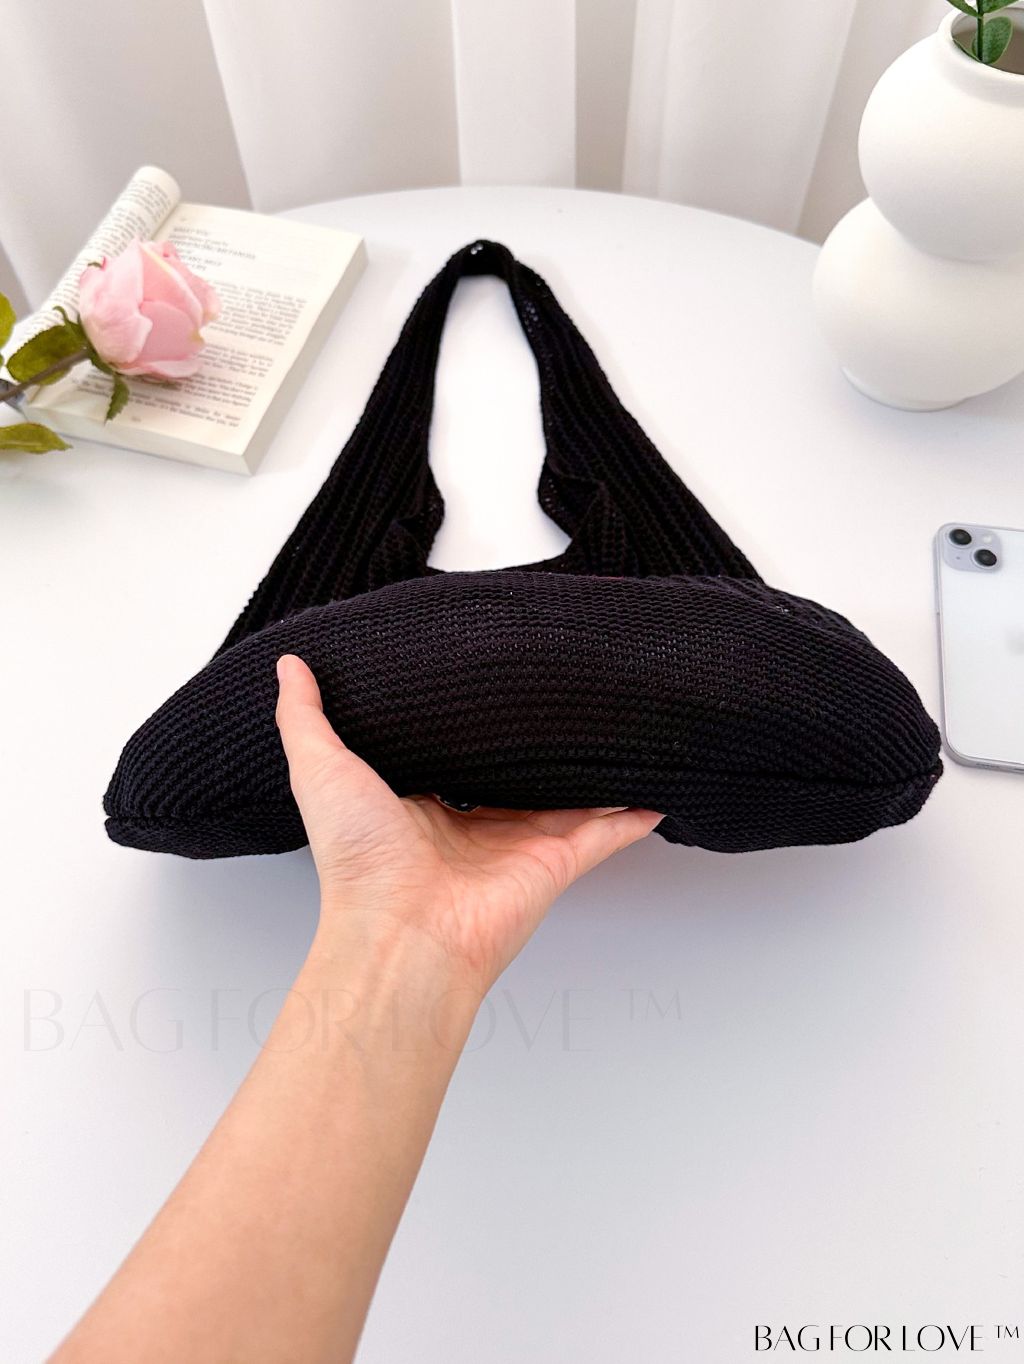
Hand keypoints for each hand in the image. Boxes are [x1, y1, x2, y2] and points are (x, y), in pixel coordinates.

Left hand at [275, 654, 662, 992]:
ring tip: (620, 729)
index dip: (471, 723)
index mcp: (423, 807)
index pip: (456, 756)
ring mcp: (519, 846)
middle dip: (539, 743)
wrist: (399, 932)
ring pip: (568, 799)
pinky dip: (633, 814)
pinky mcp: (555, 864)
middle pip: (518, 776)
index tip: (489, 683)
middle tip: (564, 694)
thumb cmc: (357, 860)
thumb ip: (304, 716)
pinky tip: (656, 789)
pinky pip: (605, 832)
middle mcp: (474, 827)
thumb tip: (290, 665)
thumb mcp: (318, 769)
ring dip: (594, 770)